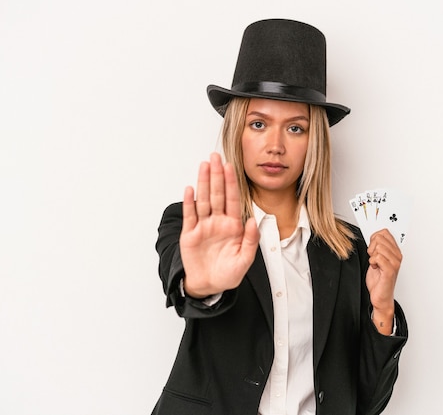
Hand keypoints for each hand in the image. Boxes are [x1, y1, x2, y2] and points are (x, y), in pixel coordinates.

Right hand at [180, 153, 259, 297]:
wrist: (210, 286)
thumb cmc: (229, 274)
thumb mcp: (245, 259)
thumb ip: (251, 240)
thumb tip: (253, 220)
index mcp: (233, 225)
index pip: (232, 199)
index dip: (231, 182)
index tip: (230, 167)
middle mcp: (218, 222)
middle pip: (217, 194)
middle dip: (216, 175)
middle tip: (215, 156)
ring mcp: (203, 226)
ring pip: (203, 200)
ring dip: (203, 182)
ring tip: (203, 166)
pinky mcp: (190, 234)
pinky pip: (190, 215)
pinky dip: (190, 202)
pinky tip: (190, 189)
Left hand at [365, 229, 401, 332]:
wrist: (380, 296)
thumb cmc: (379, 280)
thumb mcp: (376, 259)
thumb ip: (377, 247)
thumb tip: (375, 237)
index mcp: (395, 251)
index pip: (384, 232)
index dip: (374, 239)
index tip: (373, 248)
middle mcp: (397, 255)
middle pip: (380, 238)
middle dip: (372, 247)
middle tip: (373, 258)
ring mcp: (395, 263)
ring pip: (378, 247)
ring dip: (372, 256)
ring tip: (375, 264)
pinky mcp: (390, 270)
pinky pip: (378, 257)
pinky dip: (372, 262)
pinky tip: (375, 268)